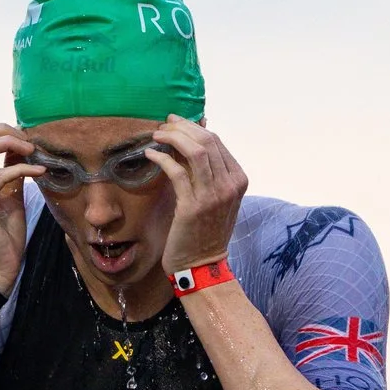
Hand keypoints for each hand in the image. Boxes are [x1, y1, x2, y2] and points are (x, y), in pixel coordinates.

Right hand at [0, 125, 41, 293]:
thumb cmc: (2, 236)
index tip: (22, 137)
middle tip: (28, 139)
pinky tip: (39, 171)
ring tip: (31, 149)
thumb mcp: (8, 196)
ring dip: (9, 143)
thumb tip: (20, 148)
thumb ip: (9, 172)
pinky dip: (22, 168)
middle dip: (2, 131)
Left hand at [140, 118, 247, 276]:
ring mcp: (213, 196)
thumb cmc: (206, 231)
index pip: (216, 141)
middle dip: (182, 127)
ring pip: (195, 151)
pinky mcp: (192, 206)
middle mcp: (229, 185)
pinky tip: (150, 155)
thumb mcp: (216, 197)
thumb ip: (209, 171)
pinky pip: (177, 171)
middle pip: (207, 141)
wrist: (203, 265)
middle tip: (163, 125)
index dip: (193, 127)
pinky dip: (162, 158)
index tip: (174, 124)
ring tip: (156, 136)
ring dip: (172, 138)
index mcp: (238, 179)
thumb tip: (192, 140)